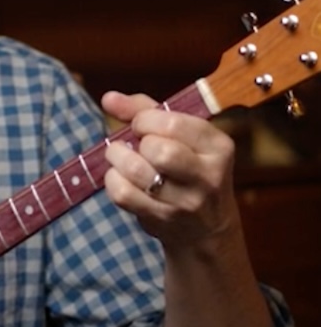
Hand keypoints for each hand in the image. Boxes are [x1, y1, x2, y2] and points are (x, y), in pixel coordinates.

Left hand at [101, 90, 239, 248]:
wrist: (207, 228)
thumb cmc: (189, 169)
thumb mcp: (183, 135)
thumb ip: (146, 110)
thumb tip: (109, 98)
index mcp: (218, 146)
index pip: (173, 123)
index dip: (144, 119)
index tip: (140, 125)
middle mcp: (208, 175)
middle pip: (158, 149)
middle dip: (136, 141)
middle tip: (133, 144)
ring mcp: (186, 201)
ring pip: (137, 171)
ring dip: (118, 159)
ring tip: (119, 157)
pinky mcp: (163, 219)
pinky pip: (124, 194)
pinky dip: (113, 181)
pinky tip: (119, 177)